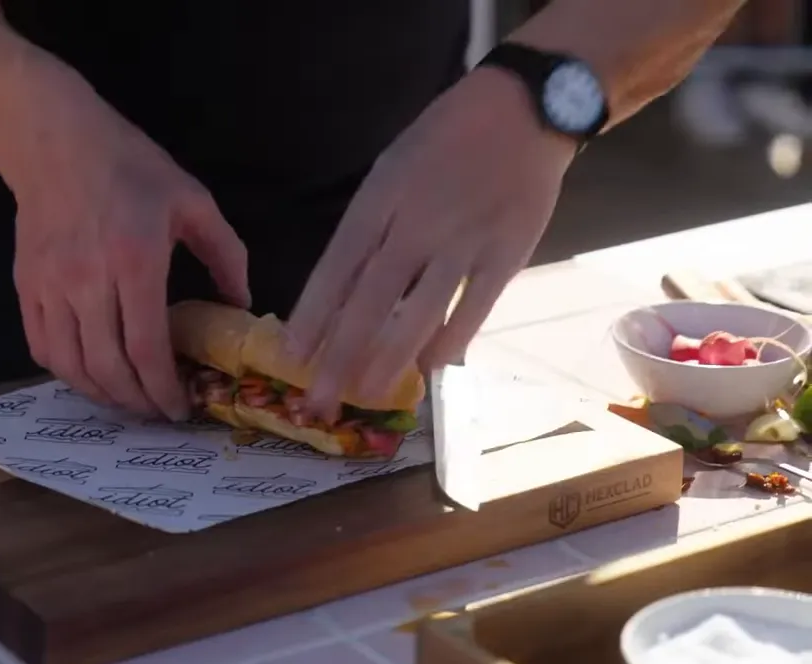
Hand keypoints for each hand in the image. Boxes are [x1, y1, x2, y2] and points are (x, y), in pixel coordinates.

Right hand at [5, 65, 250, 419]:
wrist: (54, 141)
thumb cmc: (128, 166)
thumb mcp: (193, 200)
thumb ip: (226, 254)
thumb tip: (241, 303)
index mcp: (135, 260)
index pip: (146, 348)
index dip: (164, 389)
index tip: (181, 407)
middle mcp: (86, 280)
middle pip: (108, 367)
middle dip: (137, 402)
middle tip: (159, 411)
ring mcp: (50, 286)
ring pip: (71, 366)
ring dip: (102, 395)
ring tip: (129, 400)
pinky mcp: (26, 287)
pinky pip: (42, 347)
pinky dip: (67, 373)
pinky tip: (92, 375)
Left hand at [286, 68, 576, 416]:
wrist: (523, 109)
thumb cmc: (445, 141)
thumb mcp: (390, 171)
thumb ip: (369, 228)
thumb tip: (344, 291)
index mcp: (379, 201)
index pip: (336, 269)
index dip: (313, 317)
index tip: (291, 357)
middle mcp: (416, 226)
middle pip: (370, 302)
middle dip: (340, 357)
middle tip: (319, 402)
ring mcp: (463, 242)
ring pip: (419, 313)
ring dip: (390, 360)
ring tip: (368, 396)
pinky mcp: (506, 255)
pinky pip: (474, 307)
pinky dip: (451, 340)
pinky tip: (431, 369)